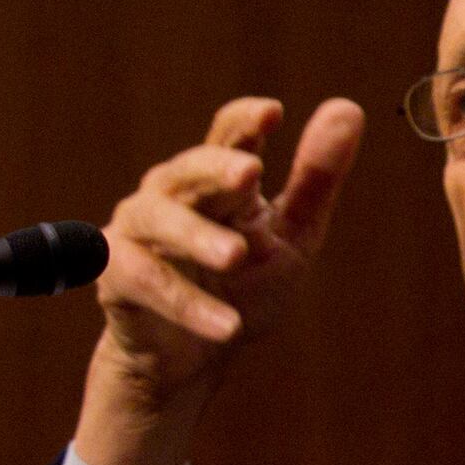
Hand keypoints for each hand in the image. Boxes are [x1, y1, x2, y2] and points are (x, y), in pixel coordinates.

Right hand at [75, 96, 364, 464]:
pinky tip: (228, 325)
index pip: (229, 136)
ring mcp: (138, 231)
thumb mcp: (292, 236)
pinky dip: (186, 303)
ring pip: (159, 218)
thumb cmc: (244, 287)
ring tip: (238, 256)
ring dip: (198, 236)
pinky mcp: (116, 277)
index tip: (273, 112)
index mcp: (217, 180)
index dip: (246, 121)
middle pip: (189, 168)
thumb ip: (316, 179)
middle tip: (251, 172)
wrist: (196, 358)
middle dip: (217, 168)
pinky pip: (145, 281)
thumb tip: (348, 107)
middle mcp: (172, 194)